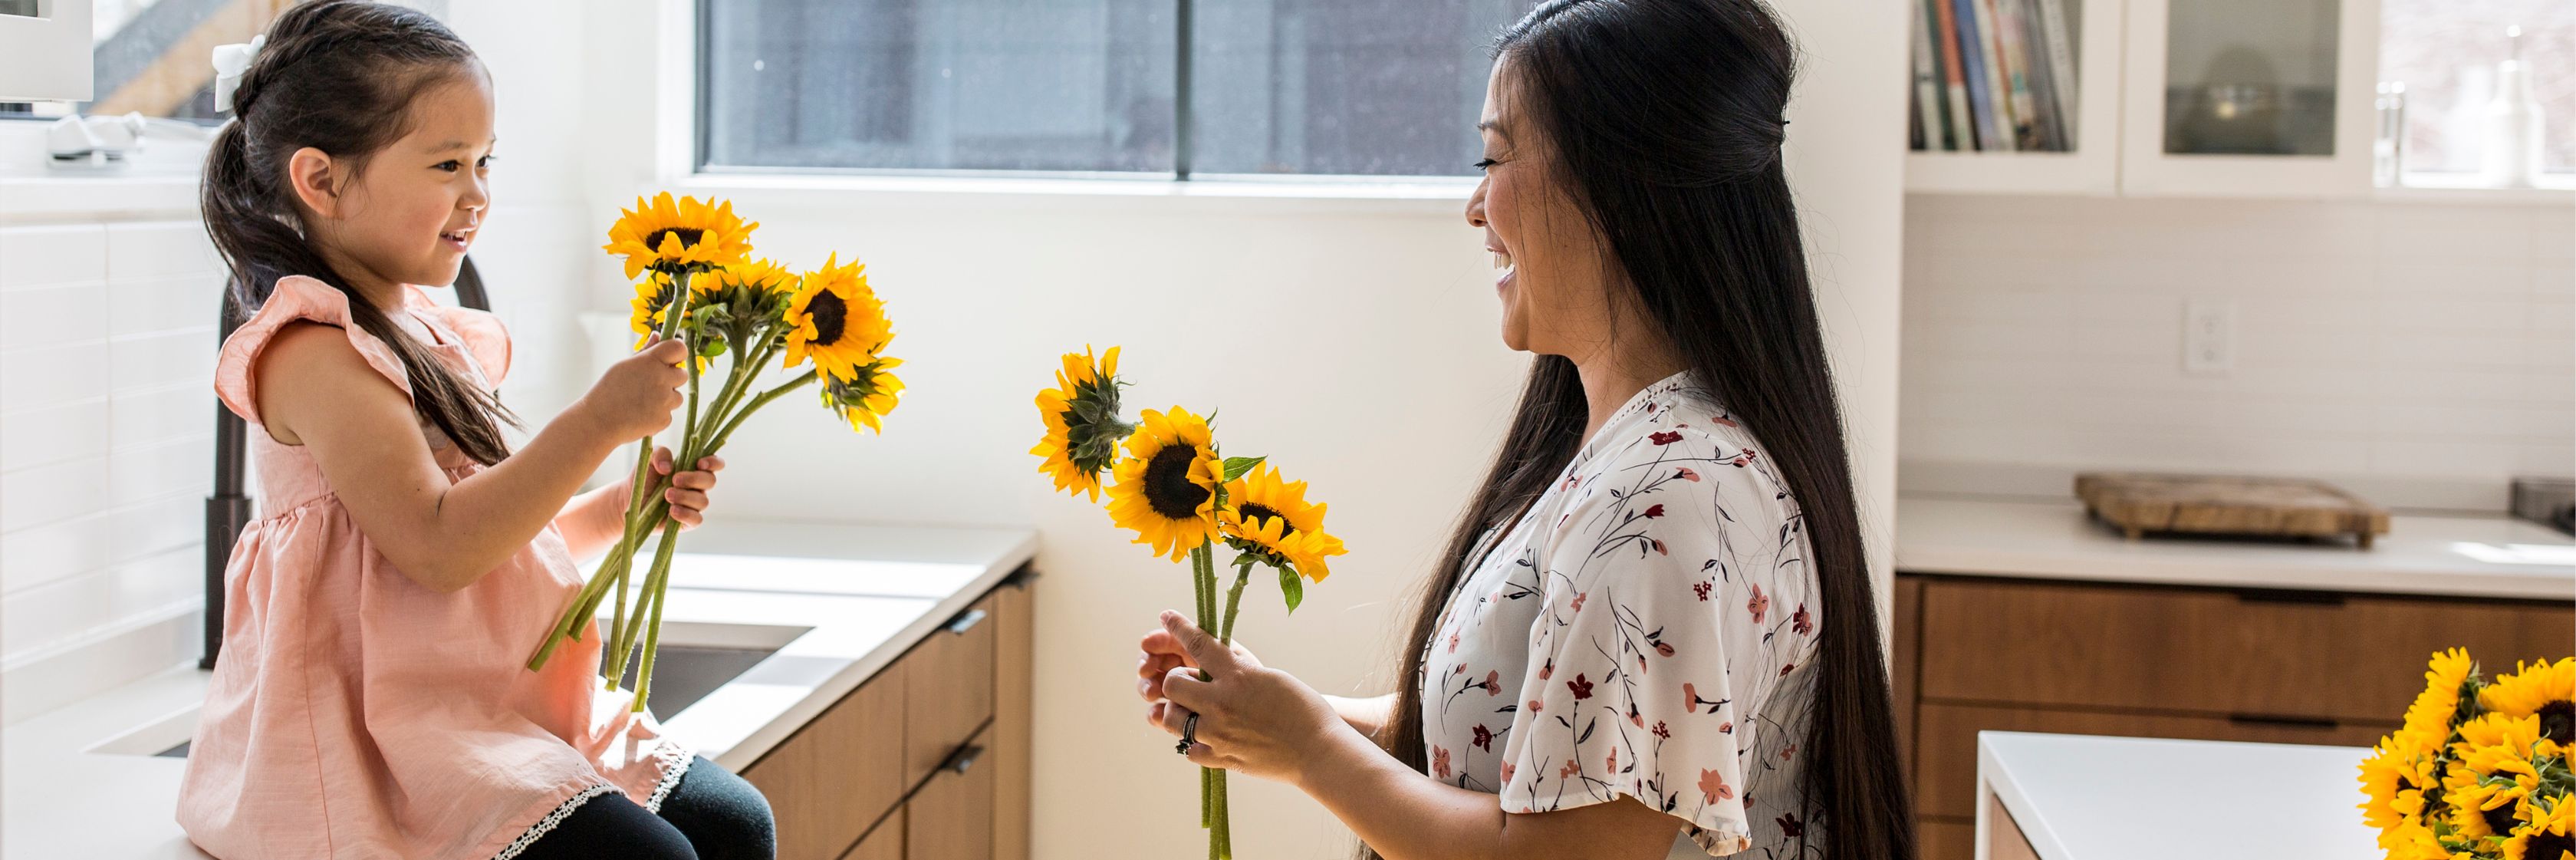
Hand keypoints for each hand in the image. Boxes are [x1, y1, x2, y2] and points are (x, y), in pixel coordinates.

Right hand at [576, 337, 688, 439]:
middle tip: (651, 384)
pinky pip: (668, 414)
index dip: (677, 353)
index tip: (671, 360)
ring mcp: (665, 401)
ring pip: (677, 396)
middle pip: (682, 375)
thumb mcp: (623, 366)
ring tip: (642, 401)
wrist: (598, 421)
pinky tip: (640, 415)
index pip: (679, 348)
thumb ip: (645, 352)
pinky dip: (658, 415)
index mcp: (650, 361)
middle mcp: (661, 379)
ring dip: (665, 398)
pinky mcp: (664, 419)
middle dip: (671, 379)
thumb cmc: (609, 390)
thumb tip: (658, 336)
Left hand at [646, 447, 724, 530]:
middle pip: (711, 481)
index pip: (715, 464)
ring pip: (703, 501)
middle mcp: (697, 487)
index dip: (713, 462)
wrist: (629, 500)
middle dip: (694, 479)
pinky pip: (697, 519)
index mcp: (693, 469)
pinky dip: (686, 514)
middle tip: (674, 480)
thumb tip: (669, 467)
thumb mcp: (648, 459)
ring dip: (685, 497)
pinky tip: (672, 511)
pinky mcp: (687, 522)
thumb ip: (660, 453)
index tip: (699, 463)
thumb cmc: (643, 478)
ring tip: (667, 495)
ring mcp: (693, 505)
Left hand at [1149, 610, 1347, 783]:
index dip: (1178, 627)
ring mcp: (1218, 734)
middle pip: (1172, 684)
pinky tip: (1208, 736)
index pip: (1198, 644)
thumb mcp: (1271, 677)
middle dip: (1175, 680)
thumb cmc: (1304, 710)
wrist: (1319, 752)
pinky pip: (1188, 749)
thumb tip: (1218, 664)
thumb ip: (1239, 670)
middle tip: (1192, 684)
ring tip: (1196, 711)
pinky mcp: (1220, 758)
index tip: (1166, 616)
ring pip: (1172, 718)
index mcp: (1239, 676)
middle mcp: (1222, 703)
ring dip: (1179, 711)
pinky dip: (1193, 741)